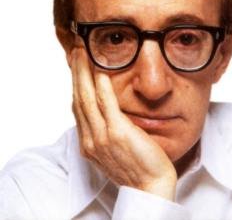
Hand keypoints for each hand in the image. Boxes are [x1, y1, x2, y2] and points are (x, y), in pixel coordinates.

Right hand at [71, 47, 176, 199]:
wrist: (151, 185)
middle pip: (78, 98)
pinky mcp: (118, 134)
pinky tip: (101, 72)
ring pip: (87, 99)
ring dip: (84, 73)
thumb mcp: (114, 148)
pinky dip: (102, 88)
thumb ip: (106, 129)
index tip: (76, 66)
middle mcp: (91, 139)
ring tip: (83, 53)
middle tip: (75, 51)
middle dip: (75, 73)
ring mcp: (102, 137)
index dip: (75, 84)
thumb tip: (106, 110)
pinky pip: (107, 106)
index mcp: (89, 142)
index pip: (78, 107)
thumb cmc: (136, 166)